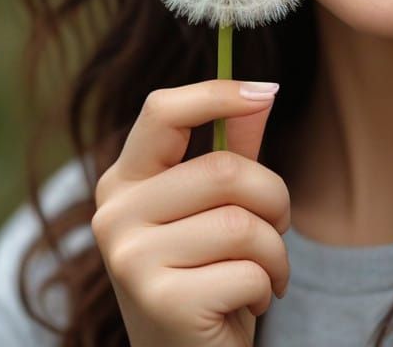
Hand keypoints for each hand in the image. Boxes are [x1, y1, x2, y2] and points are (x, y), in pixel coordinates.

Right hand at [91, 80, 290, 346]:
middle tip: (277, 226)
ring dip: (275, 250)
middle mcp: (114, 216)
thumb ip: (233, 147)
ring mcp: (130, 261)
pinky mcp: (161, 303)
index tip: (267, 90)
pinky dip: (267, 285)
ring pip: (241, 222)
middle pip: (222, 169)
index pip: (163, 111)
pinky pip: (248, 270)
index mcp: (123, 182)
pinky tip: (248, 303)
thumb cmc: (208, 274)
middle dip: (273, 198)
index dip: (218, 93)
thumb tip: (264, 91)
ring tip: (263, 271)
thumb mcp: (217, 205)